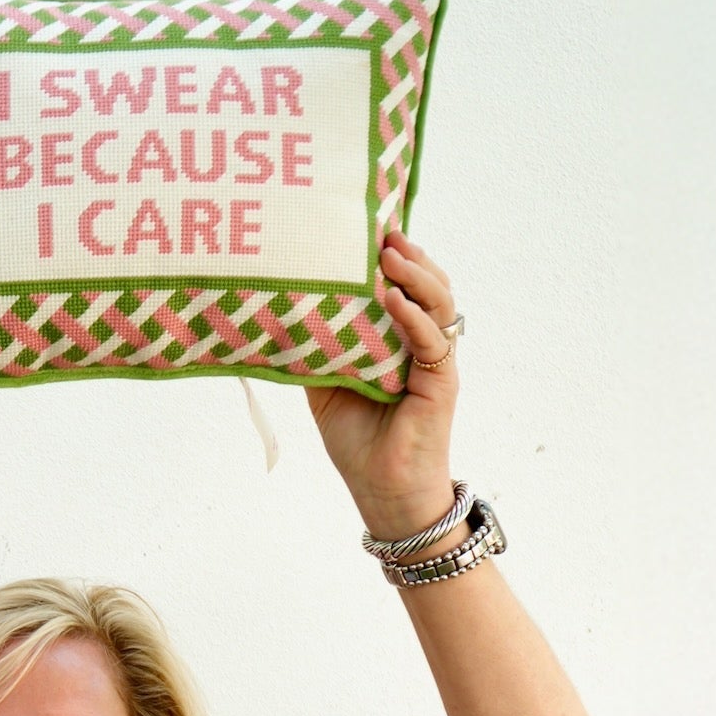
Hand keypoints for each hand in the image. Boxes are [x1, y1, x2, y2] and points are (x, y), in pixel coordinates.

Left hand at [308, 234, 465, 538]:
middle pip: (427, 284)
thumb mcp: (322, 383)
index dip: (394, 256)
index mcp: (399, 337)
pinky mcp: (441, 381)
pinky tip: (393, 299)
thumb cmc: (357, 440)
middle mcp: (421, 341)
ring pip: (438, 303)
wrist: (381, 491)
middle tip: (384, 229)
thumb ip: (312, 346)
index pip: (404, 285)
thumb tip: (274, 312)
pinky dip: (414, 316)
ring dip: (416, 275)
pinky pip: (432, 340)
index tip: (372, 224)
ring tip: (391, 254)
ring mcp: (435, 360)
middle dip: (409, 254)